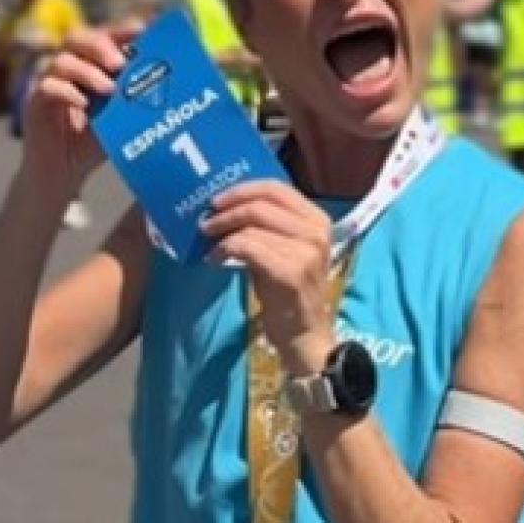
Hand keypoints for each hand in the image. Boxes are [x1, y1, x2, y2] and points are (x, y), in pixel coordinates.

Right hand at [19, 28, 126, 200]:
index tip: (142, 30)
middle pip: (78, 38)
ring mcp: (51, 83)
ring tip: (109, 89)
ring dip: (87, 71)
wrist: (64, 172)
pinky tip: (84, 104)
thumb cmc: (94, 142)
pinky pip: (47, 87)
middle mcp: (70, 68)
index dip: (121, 30)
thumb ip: (136, 100)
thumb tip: (173, 87)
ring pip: (62, 61)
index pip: (104, 37)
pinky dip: (66, 92)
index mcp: (92, 65)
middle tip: (120, 64)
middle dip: (101, 46)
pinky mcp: (36, 103)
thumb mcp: (120, 119)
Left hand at [201, 182, 335, 375]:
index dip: (242, 189)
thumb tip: (227, 208)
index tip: (217, 200)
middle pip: (261, 205)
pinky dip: (225, 250)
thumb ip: (267, 226)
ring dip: (222, 233)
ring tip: (208, 244)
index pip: (276, 188)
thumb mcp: (285, 250)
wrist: (305, 334)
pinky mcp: (290, 271)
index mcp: (318, 220)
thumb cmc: (289, 292)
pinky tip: (215, 259)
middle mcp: (316, 232)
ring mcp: (306, 251)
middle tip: (205, 223)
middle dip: (226, 211)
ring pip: (251, 226)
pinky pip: (247, 247)